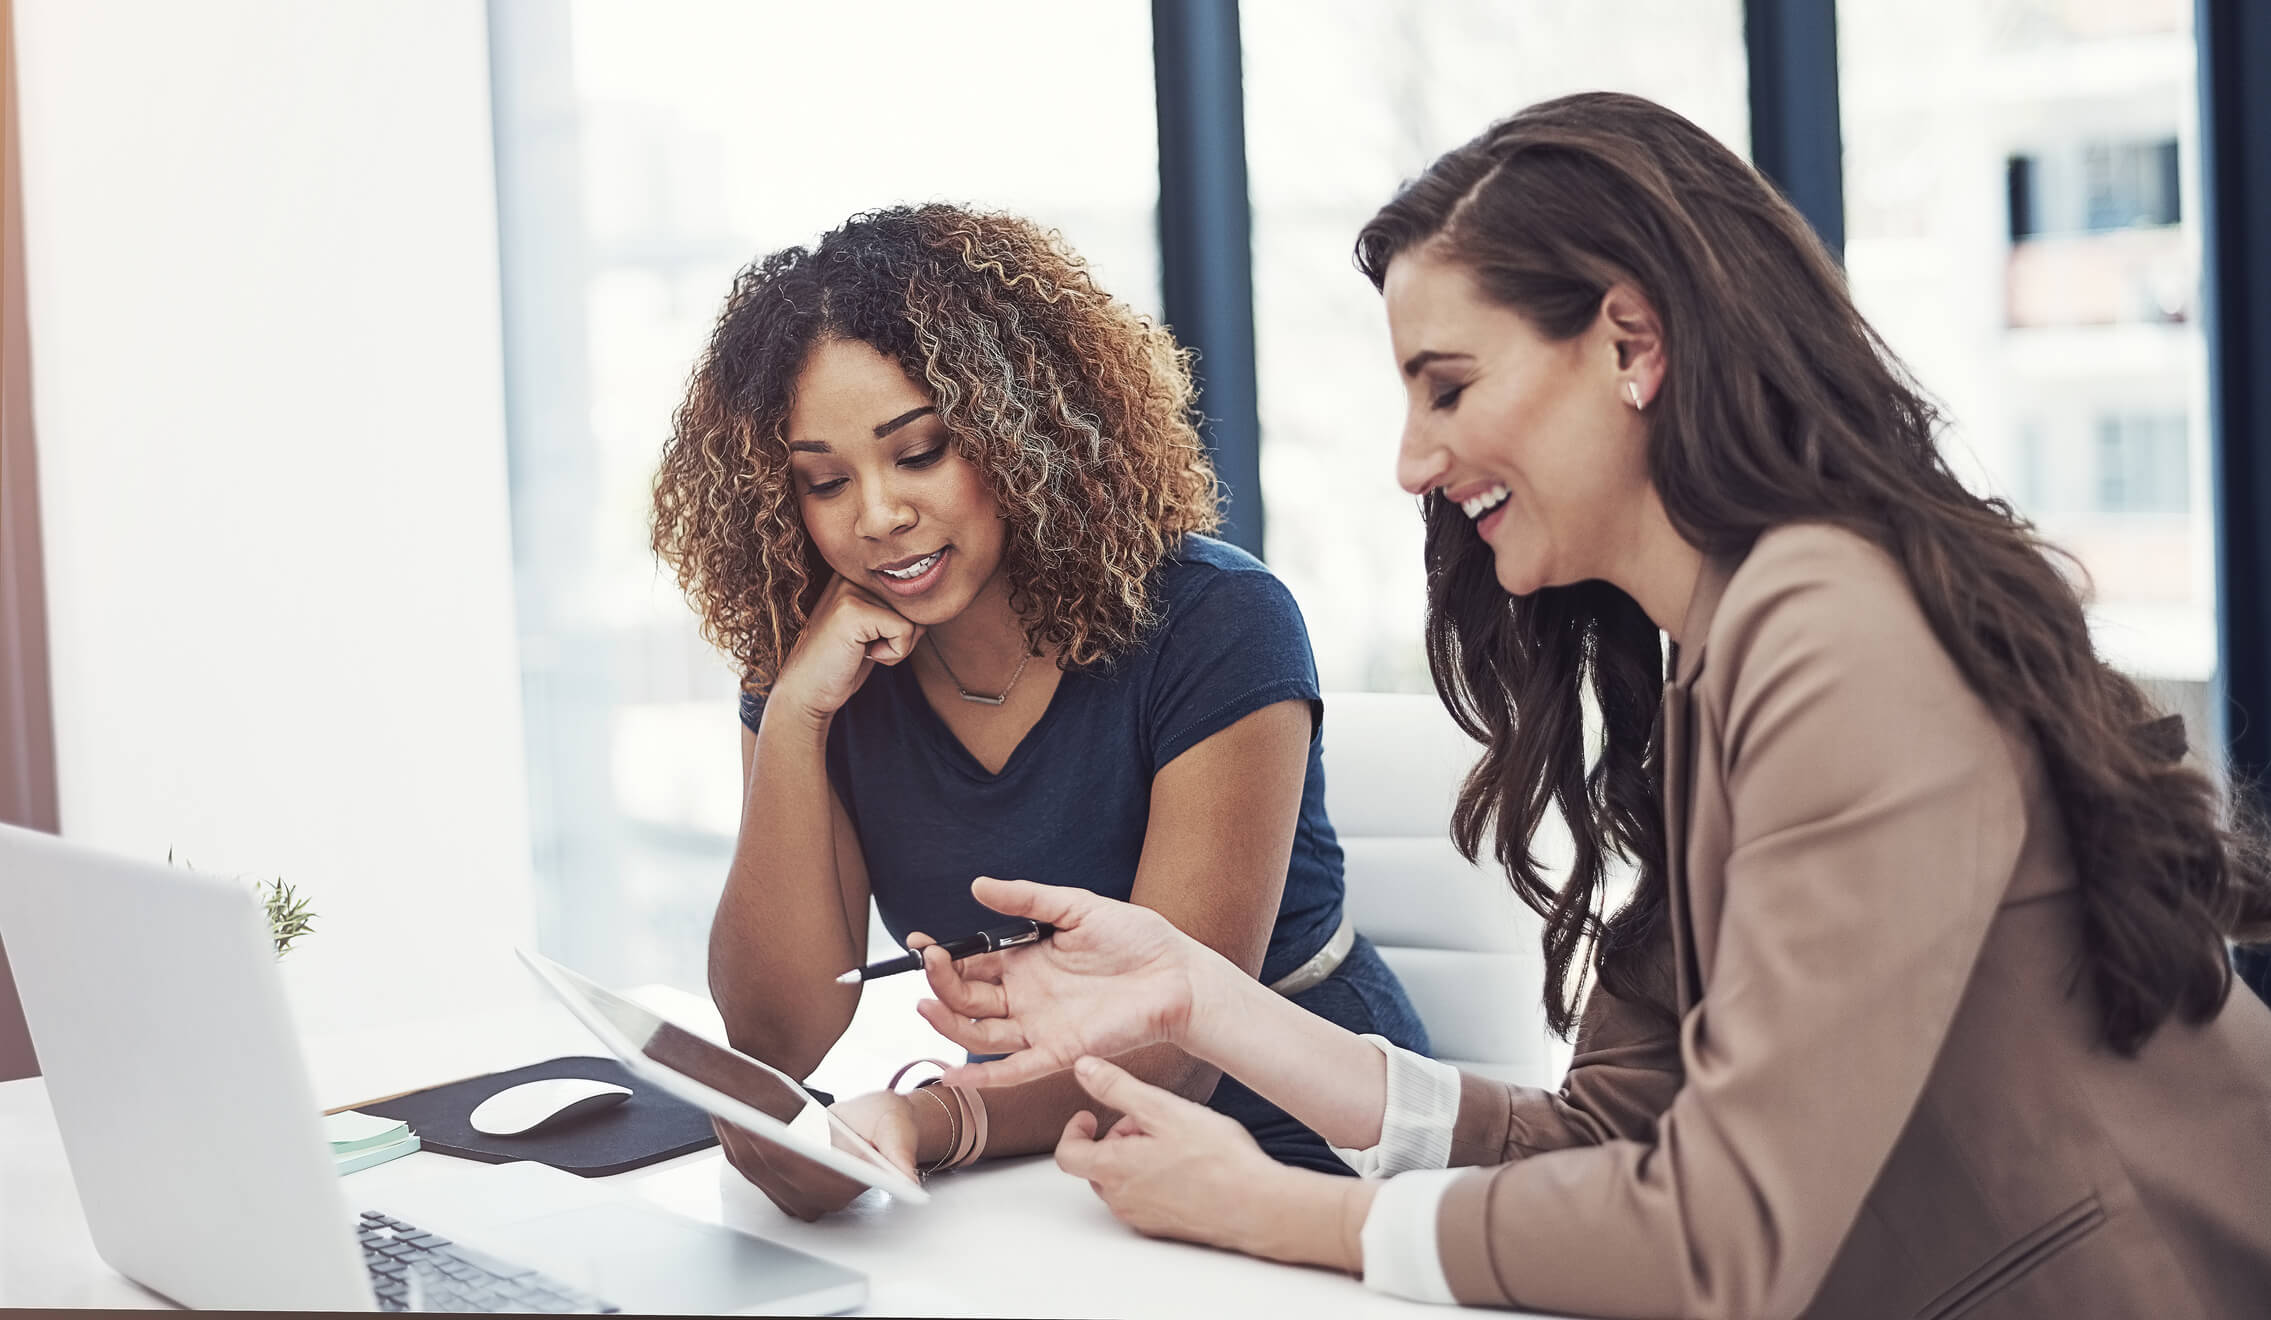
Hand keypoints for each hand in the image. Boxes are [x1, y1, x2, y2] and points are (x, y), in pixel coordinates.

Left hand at [711, 1089, 919, 1220]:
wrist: (878, 1128)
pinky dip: (732, 1135)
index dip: (768, 1144)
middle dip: (742, 1131)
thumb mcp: (899, 1130)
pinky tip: (724, 1106)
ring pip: (750, 1165)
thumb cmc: (888, 1125)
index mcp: (843, 1186)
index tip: (750, 1119)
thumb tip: (906, 1181)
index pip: (795, 1168)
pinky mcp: (778, 1182)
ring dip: (731, 1131)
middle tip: (725, 1097)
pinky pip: (746, 1162)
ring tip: (719, 1095)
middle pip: (765, 1165)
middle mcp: (815, 1198)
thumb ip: (901, 1155)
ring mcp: (794, 1193)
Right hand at [767, 575, 925, 729]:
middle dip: (903, 635)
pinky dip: (893, 654)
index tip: (872, 636)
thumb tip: (939, 600)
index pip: (912, 589)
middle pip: (916, 603)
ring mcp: (850, 589)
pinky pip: (905, 631)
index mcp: (857, 571)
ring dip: (898, 645)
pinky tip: (863, 654)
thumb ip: (899, 605)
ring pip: (913, 617)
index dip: (904, 624)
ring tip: (863, 649)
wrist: (807, 690)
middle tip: (867, 646)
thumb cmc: (844, 660)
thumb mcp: (876, 625)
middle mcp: (852, 572)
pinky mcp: (852, 610)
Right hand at [914, 877, 1231, 1089]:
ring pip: (980, 1033)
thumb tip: (979, 885)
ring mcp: (1040, 1026)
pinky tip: (952, 1073)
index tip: (921, 943)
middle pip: (968, 998)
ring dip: (949, 1022)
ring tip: (927, 1005)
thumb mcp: (1076, 907)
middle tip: (930, 962)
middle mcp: (1026, 997)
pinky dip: (982, 1076)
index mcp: (1026, 961)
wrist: (1177, 973)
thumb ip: (1027, 898)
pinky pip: (1014, 1070)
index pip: (971, 962)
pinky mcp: (1060, 1052)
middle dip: (942, 983)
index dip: (943, 956)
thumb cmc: (1135, 939)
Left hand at [1056, 1057, 1369, 1270]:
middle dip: (1115, 1139)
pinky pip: (1146, 1198)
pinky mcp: (1166, 1227)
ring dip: (1135, 1158)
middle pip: (1097, 1166)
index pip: (1067, 1154)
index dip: (1074, 1129)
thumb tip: (1083, 1068)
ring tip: (1174, 1139)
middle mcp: (1122, 1200)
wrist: (1256, 1205)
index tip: (1091, 1115)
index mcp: (1112, 1169)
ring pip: (1122, 1182)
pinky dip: (1154, 1178)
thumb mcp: (1162, 1108)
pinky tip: (1188, 1163)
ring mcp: (1144, 1217)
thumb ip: (1116, 1087)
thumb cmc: (1214, 1158)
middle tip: (1149, 1121)